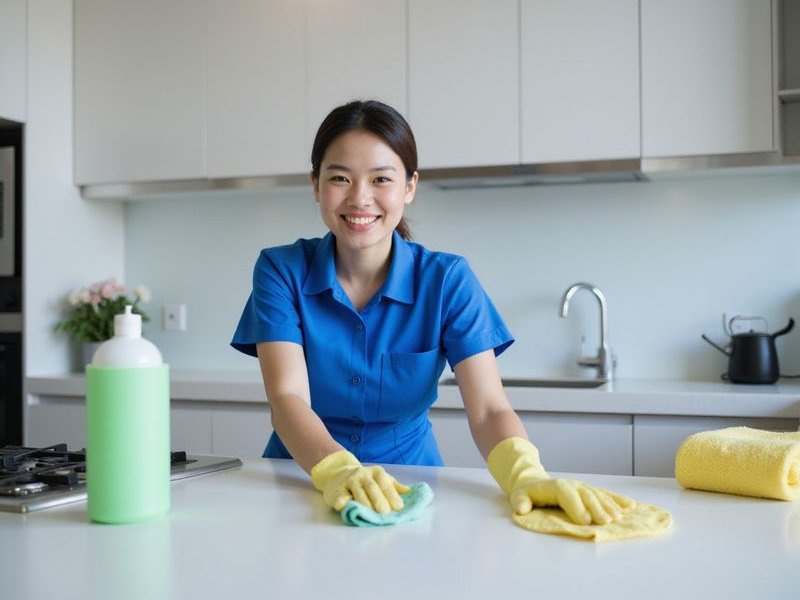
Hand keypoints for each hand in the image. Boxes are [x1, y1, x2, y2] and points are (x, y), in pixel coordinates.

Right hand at [311, 450, 409, 512]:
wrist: (340, 473)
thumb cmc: (367, 480)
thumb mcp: (381, 479)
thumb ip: (394, 486)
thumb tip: (409, 491)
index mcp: (377, 472)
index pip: (385, 484)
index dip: (392, 495)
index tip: (398, 507)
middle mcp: (363, 474)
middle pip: (371, 487)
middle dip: (379, 499)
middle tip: (385, 512)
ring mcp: (349, 481)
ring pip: (357, 492)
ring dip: (364, 503)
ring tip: (370, 513)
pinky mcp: (337, 489)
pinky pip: (339, 495)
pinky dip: (340, 500)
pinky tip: (341, 505)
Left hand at [487, 437, 634, 524]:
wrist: (534, 482)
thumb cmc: (527, 493)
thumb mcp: (519, 496)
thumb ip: (520, 502)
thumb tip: (520, 508)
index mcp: (556, 486)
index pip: (567, 495)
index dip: (576, 507)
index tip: (585, 521)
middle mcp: (572, 484)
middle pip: (586, 495)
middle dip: (597, 508)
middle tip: (606, 522)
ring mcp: (582, 487)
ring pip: (598, 495)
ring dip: (610, 506)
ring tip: (618, 517)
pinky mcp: (589, 491)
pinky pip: (605, 494)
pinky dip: (617, 500)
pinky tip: (630, 505)